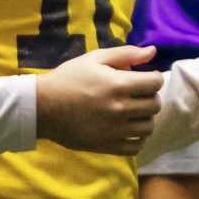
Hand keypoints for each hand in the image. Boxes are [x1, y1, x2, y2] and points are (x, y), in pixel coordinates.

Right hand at [35, 44, 162, 152]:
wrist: (43, 107)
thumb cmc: (68, 78)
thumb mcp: (95, 58)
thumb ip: (126, 54)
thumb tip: (153, 51)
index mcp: (119, 85)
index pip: (155, 83)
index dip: (153, 78)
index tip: (143, 78)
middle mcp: (121, 109)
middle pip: (154, 105)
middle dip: (149, 96)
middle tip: (137, 94)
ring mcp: (115, 130)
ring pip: (148, 127)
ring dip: (144, 117)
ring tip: (133, 112)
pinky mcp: (108, 146)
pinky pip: (136, 147)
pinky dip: (138, 139)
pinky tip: (129, 129)